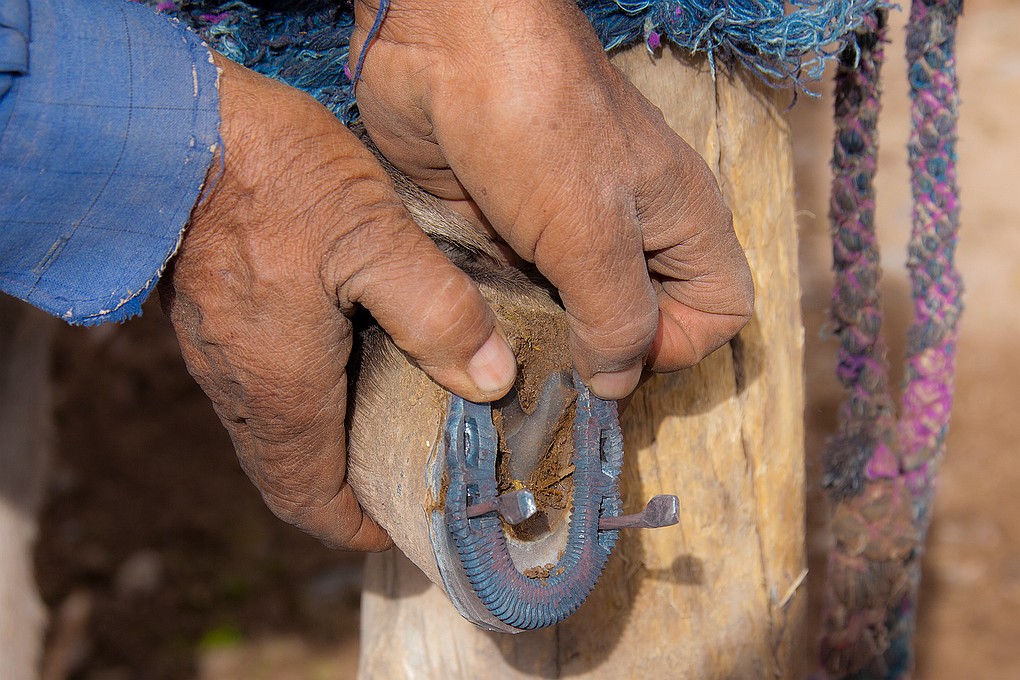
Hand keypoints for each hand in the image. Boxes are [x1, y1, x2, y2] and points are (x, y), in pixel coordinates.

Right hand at [160, 52, 516, 549]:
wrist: (165, 124)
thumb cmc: (271, 178)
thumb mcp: (374, 237)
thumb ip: (438, 312)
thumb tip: (493, 380)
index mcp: (283, 388)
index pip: (310, 499)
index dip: (355, 528)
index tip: (397, 530)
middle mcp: (241, 386)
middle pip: (287, 475)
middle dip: (342, 494)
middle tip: (398, 480)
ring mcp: (217, 352)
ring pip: (270, 434)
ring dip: (321, 449)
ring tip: (382, 426)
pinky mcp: (207, 314)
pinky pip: (255, 389)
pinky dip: (300, 404)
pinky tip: (341, 361)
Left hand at [351, 0, 753, 399]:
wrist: (443, 45)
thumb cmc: (535, 123)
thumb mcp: (592, 232)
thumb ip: (616, 319)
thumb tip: (617, 384)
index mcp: (680, 221)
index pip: (719, 313)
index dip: (676, 346)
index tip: (611, 349)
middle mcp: (631, 231)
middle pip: (644, 320)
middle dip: (603, 353)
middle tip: (551, 363)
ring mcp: (566, 230)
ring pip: (575, 314)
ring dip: (545, 338)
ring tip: (504, 345)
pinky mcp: (510, 229)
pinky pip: (519, 293)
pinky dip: (502, 313)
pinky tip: (474, 318)